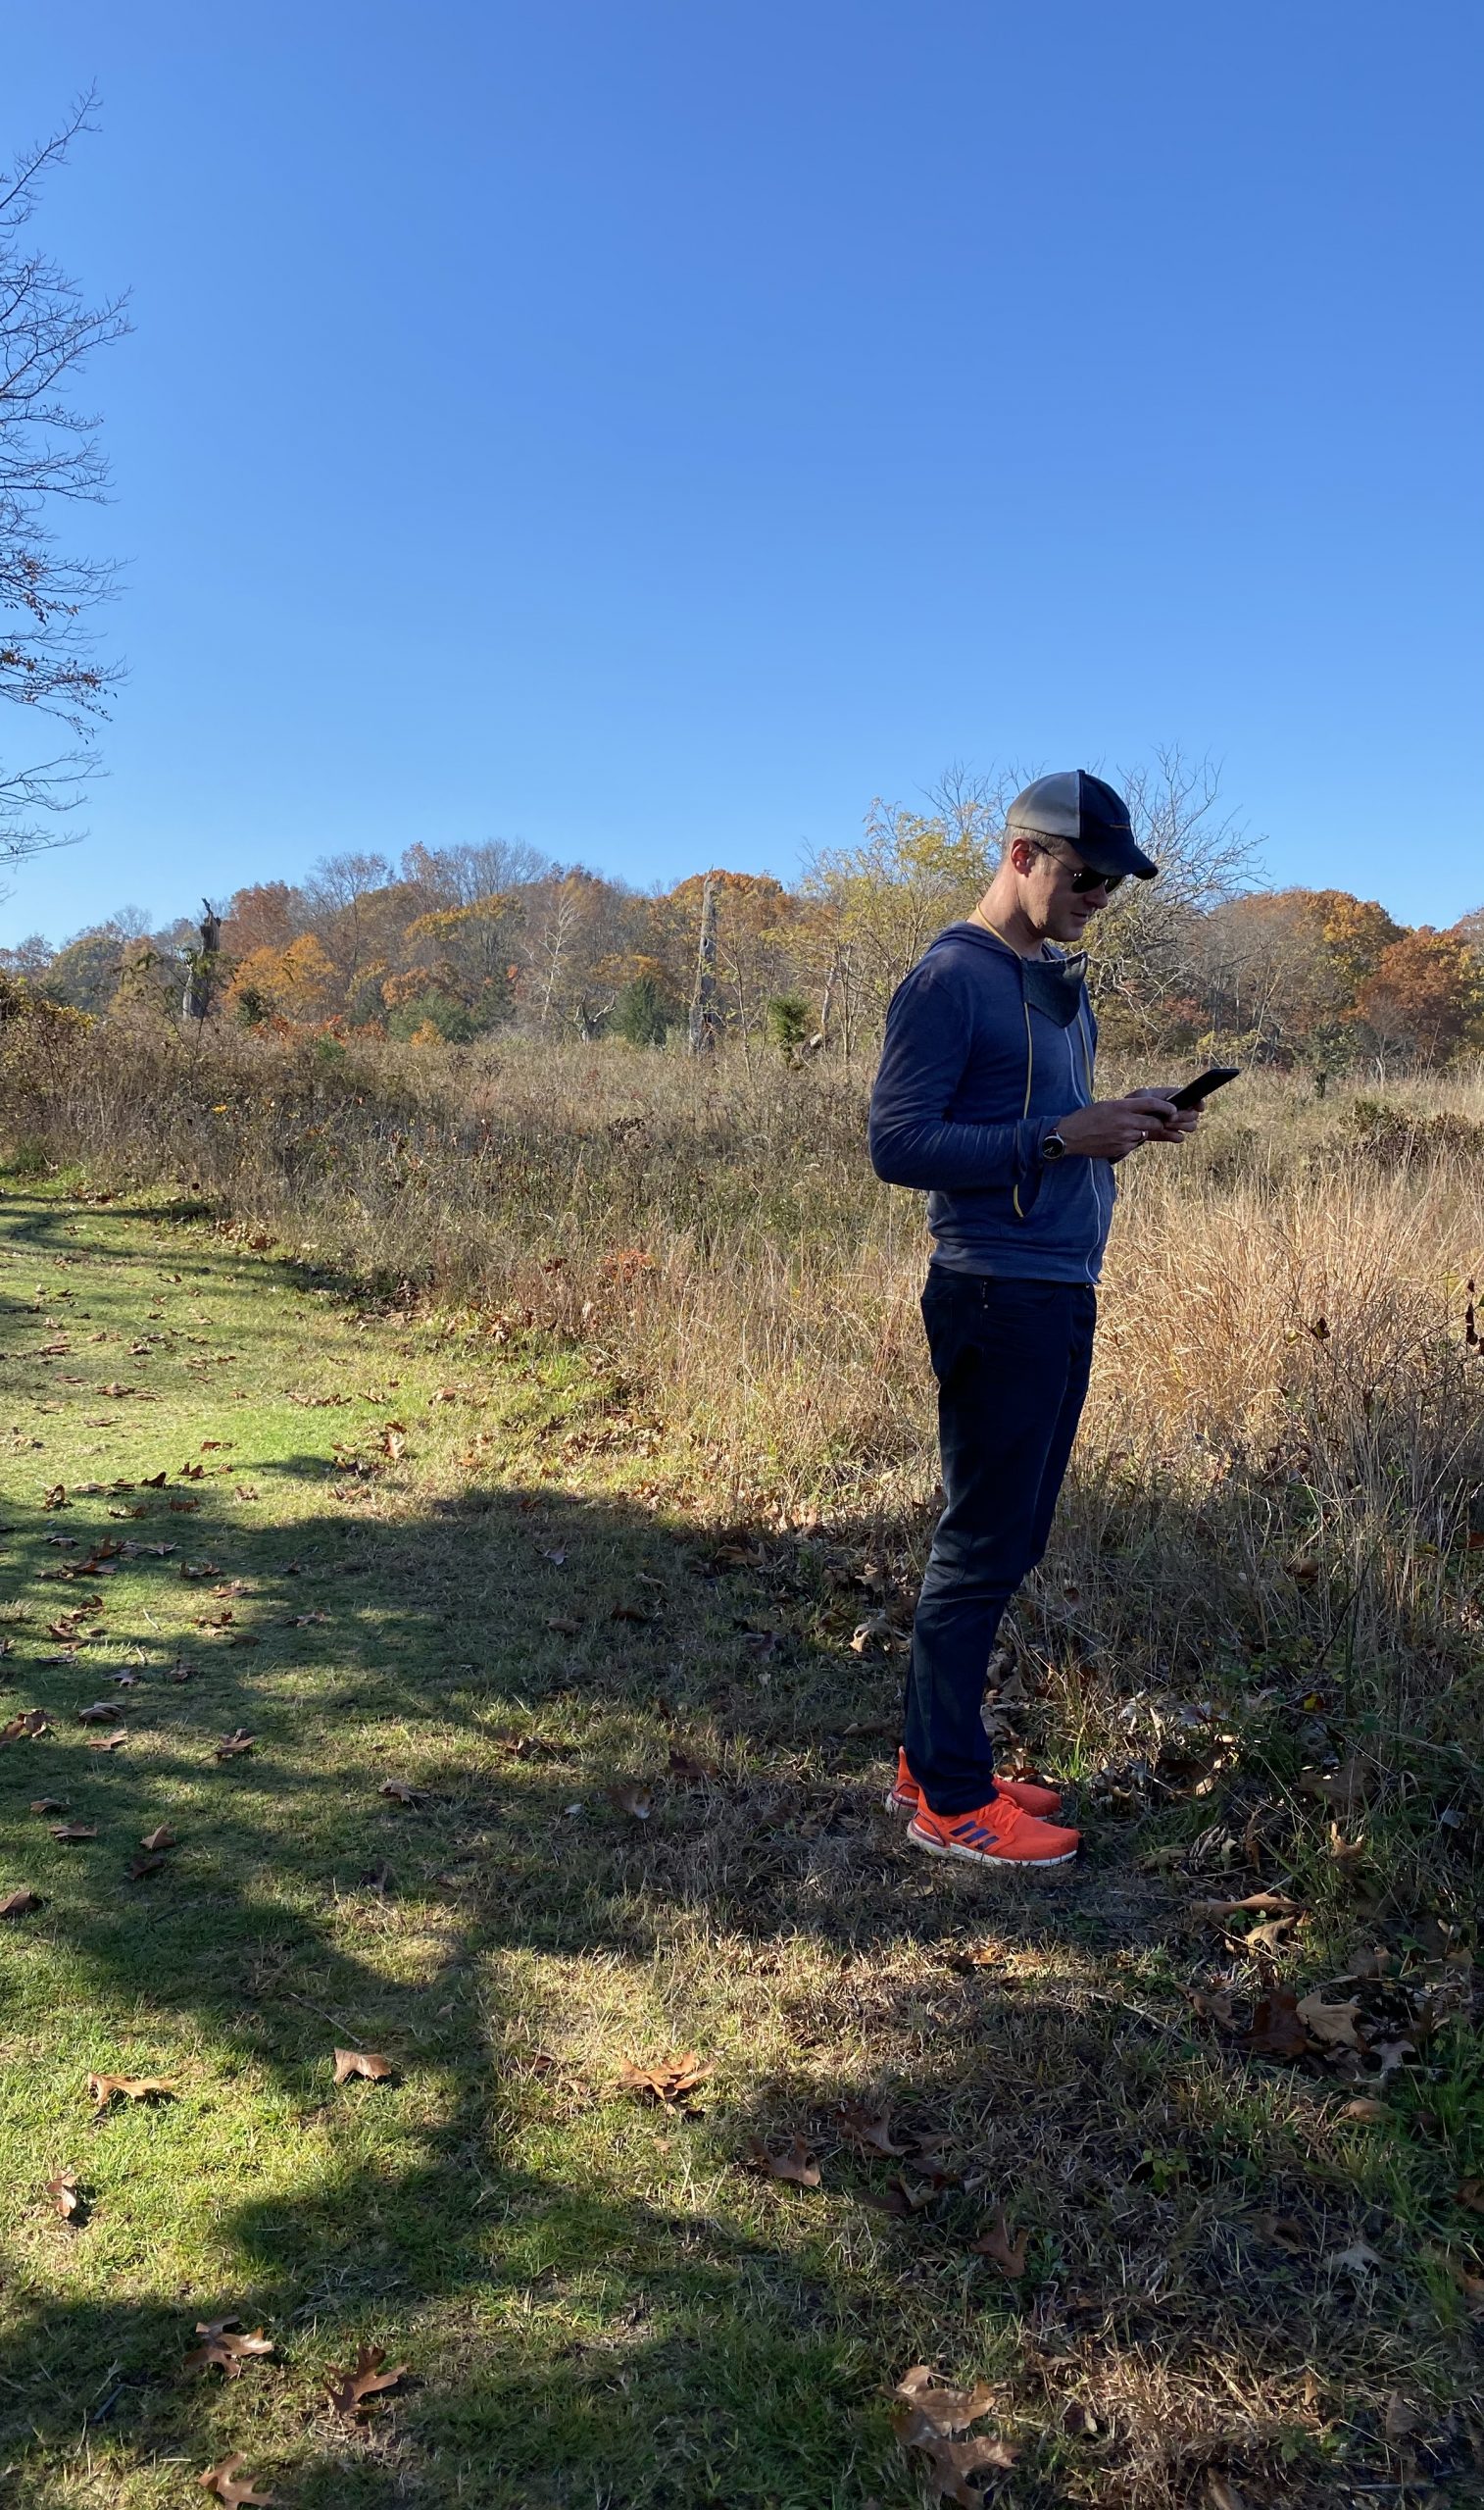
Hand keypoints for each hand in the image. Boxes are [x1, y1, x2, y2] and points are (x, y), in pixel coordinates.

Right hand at [1055, 1092, 1200, 1162]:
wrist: (1071, 1135)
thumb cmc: (1087, 1118)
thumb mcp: (1107, 1105)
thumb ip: (1126, 1107)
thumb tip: (1144, 1110)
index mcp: (1122, 1106)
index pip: (1152, 1104)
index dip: (1166, 1107)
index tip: (1173, 1109)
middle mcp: (1125, 1121)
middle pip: (1154, 1122)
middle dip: (1157, 1122)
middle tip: (1156, 1122)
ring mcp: (1124, 1136)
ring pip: (1144, 1134)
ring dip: (1140, 1132)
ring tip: (1124, 1130)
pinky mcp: (1121, 1148)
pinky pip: (1134, 1144)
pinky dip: (1130, 1142)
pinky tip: (1116, 1139)